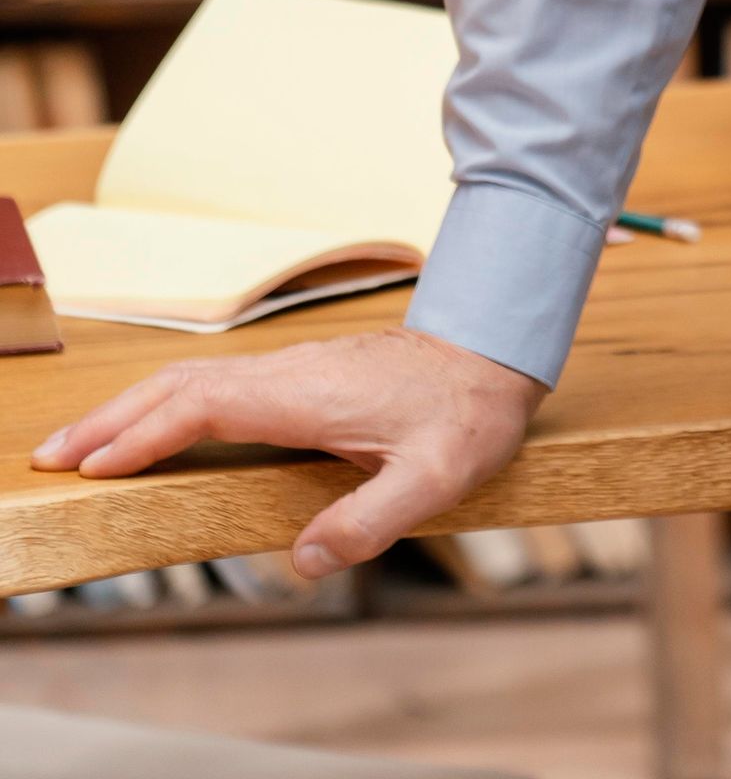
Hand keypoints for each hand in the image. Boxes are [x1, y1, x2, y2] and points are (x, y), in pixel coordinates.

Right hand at [30, 327, 543, 579]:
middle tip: (51, 457)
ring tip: (83, 445)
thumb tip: (305, 562)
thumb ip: (373, 518)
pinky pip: (215, 382)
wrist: (495, 351)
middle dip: (112, 418)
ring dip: (134, 408)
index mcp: (303, 395)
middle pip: (179, 385)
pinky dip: (169, 402)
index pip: (202, 407)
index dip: (143, 435)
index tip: (91, 464)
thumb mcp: (436, 478)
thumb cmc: (468, 415)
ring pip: (193, 379)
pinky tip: (157, 426)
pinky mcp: (299, 375)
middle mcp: (287, 373)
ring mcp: (291, 369)